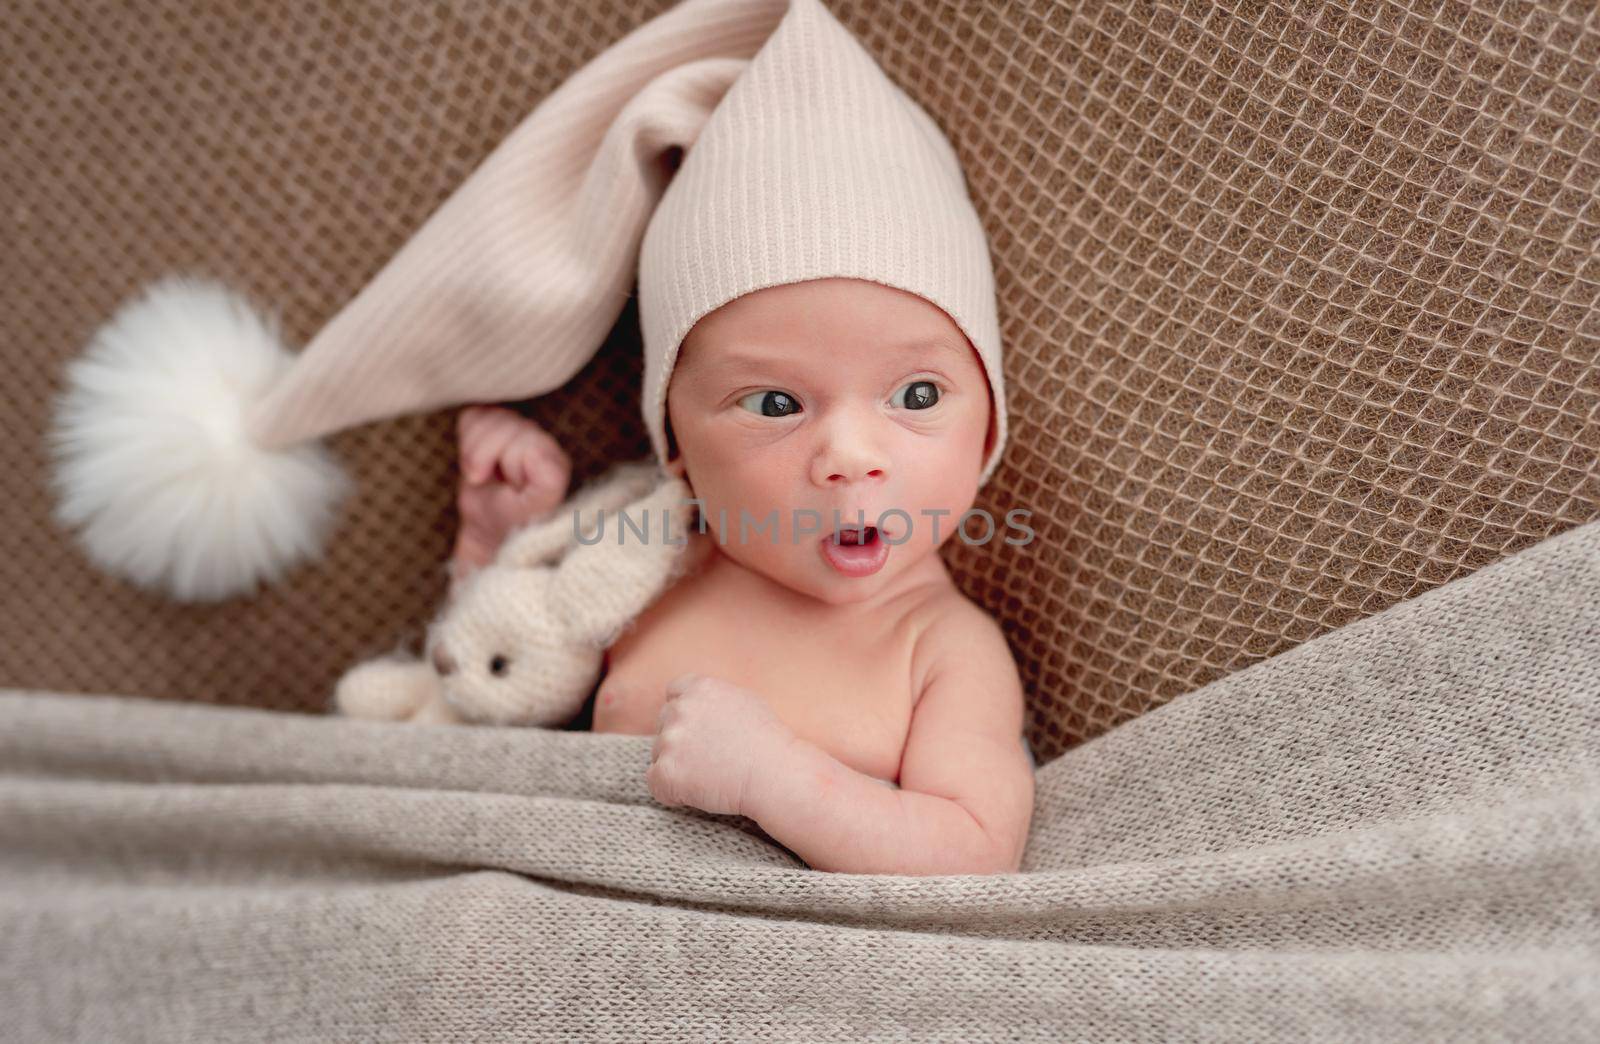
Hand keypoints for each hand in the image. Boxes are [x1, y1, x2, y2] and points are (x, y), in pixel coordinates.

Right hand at [453, 405, 571, 573]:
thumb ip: (547, 483)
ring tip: (480, 476)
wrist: (488, 531)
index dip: (509, 462)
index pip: (525, 439)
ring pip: (488, 418)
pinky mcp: (494, 426)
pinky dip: (466, 440)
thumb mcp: (533, 511)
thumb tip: (536, 451)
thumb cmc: (513, 525)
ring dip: (473, 451)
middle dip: (485, 456)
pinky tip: (474, 463)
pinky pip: (472, 417)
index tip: (511, 488)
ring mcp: (517, 431)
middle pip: (505, 424)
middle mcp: (540, 440)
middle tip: (488, 482)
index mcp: (554, 460)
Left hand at [646, 673, 796, 816]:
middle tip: (708, 759)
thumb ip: (713, 699)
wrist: (774, 774)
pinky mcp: (666, 772)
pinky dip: (671, 790)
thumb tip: (697, 706)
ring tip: (710, 777)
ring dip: (678, 765)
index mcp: (699, 688)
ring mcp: (670, 741)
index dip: (685, 713)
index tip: (698, 731)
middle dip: (680, 740)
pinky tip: (698, 792)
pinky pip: (655, 782)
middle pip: (664, 723)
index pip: (674, 694)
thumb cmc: (768, 742)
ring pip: (659, 753)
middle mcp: (680, 710)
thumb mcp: (744, 701)